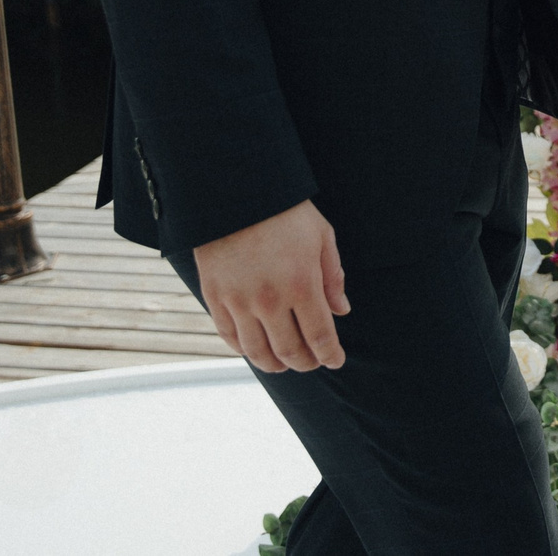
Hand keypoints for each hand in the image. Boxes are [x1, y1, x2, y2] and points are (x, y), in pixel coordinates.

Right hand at [192, 199, 349, 372]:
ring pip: (258, 352)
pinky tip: (255, 350)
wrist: (236, 192)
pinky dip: (245, 351)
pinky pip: (230, 338)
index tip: (336, 361)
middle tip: (313, 363)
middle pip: (290, 350)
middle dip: (306, 362)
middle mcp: (270, 300)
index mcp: (302, 284)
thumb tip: (342, 311)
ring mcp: (239, 302)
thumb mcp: (321, 236)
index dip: (330, 354)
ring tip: (285, 364)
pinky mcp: (215, 298)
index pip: (320, 336)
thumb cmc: (286, 212)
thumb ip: (332, 277)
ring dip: (275, 365)